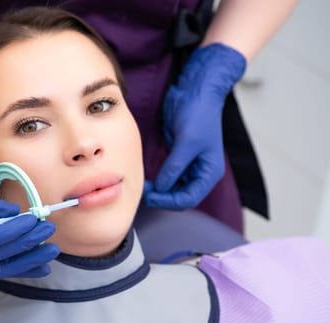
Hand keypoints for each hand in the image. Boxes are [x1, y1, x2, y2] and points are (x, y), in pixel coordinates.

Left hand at [143, 43, 245, 209]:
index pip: (190, 198)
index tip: (151, 196)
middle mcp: (200, 171)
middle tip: (143, 192)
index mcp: (210, 172)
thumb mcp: (186, 142)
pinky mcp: (177, 156)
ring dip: (159, 190)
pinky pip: (167, 175)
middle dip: (163, 197)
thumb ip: (174, 167)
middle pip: (180, 196)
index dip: (169, 201)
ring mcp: (188, 164)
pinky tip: (146, 177)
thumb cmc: (199, 114)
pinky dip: (157, 180)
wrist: (196, 91)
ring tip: (143, 186)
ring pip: (172, 188)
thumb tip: (161, 188)